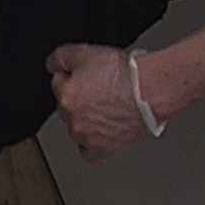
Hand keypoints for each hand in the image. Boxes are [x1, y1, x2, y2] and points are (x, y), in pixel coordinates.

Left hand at [48, 43, 159, 159]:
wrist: (153, 91)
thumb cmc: (128, 75)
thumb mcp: (86, 52)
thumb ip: (61, 57)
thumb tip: (51, 65)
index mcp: (66, 96)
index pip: (59, 84)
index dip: (74, 76)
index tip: (87, 75)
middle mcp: (73, 119)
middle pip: (68, 106)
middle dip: (80, 97)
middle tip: (101, 90)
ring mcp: (87, 135)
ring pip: (78, 128)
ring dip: (86, 119)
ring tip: (105, 108)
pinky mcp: (104, 148)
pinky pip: (90, 152)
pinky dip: (92, 144)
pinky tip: (100, 134)